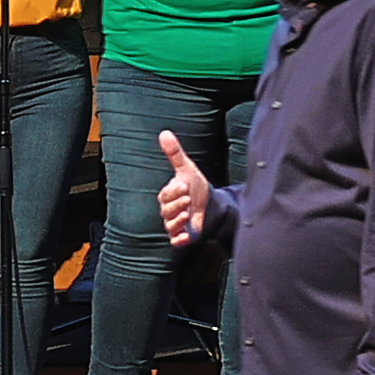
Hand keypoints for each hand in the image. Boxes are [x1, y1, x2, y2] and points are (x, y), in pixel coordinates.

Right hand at [156, 128, 212, 245]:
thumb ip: (175, 153)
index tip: (185, 186)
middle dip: (176, 205)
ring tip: (188, 213)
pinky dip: (179, 240)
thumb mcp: (187, 169)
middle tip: (188, 199)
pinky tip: (186, 236)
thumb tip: (164, 133)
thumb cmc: (195, 186)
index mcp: (167, 196)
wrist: (211, 204)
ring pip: (170, 226)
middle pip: (166, 211)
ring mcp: (176, 224)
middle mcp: (169, 211)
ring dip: (178, 220)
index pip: (165, 196)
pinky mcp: (184, 236)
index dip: (173, 192)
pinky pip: (176, 241)